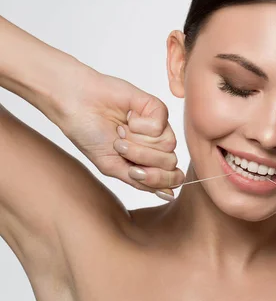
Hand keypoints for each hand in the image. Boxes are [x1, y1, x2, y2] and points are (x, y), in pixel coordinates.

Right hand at [57, 69, 184, 199]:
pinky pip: (161, 125)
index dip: (159, 179)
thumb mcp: (113, 167)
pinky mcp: (158, 108)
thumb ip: (141, 181)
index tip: (135, 171)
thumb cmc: (91, 135)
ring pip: (168, 145)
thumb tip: (169, 195)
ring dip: (138, 142)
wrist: (77, 105)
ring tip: (120, 132)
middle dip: (142, 157)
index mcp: (150, 160)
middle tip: (120, 146)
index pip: (172, 177)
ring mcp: (160, 126)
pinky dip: (140, 125)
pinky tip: (128, 117)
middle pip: (169, 162)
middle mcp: (158, 144)